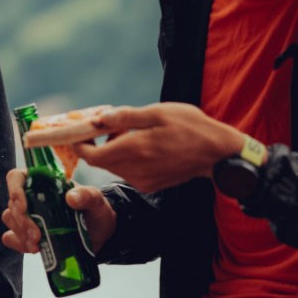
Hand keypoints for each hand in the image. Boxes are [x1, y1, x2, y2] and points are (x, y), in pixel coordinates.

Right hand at [1, 168, 115, 255]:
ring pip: (9, 220)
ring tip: (37, 245)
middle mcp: (31, 197)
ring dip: (20, 233)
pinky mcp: (27, 234)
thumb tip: (71, 197)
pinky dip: (18, 243)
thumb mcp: (96, 200)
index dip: (14, 190)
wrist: (100, 234)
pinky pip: (11, 237)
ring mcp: (28, 216)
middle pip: (12, 204)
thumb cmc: (95, 211)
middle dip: (21, 221)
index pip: (16, 178)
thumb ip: (86, 195)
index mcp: (42, 182)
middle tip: (37, 235)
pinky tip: (34, 249)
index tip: (24, 207)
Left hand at [77, 102, 244, 192]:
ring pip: (113, 165)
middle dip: (98, 142)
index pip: (91, 155)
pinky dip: (125, 157)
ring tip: (132, 131)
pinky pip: (127, 170)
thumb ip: (125, 116)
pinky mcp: (150, 184)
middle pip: (100, 160)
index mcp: (135, 150)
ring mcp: (143, 180)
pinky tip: (142, 144)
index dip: (79, 144)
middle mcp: (135, 170)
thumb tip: (98, 118)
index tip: (79, 130)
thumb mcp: (158, 112)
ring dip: (113, 149)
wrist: (219, 154)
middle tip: (112, 124)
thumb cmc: (191, 127)